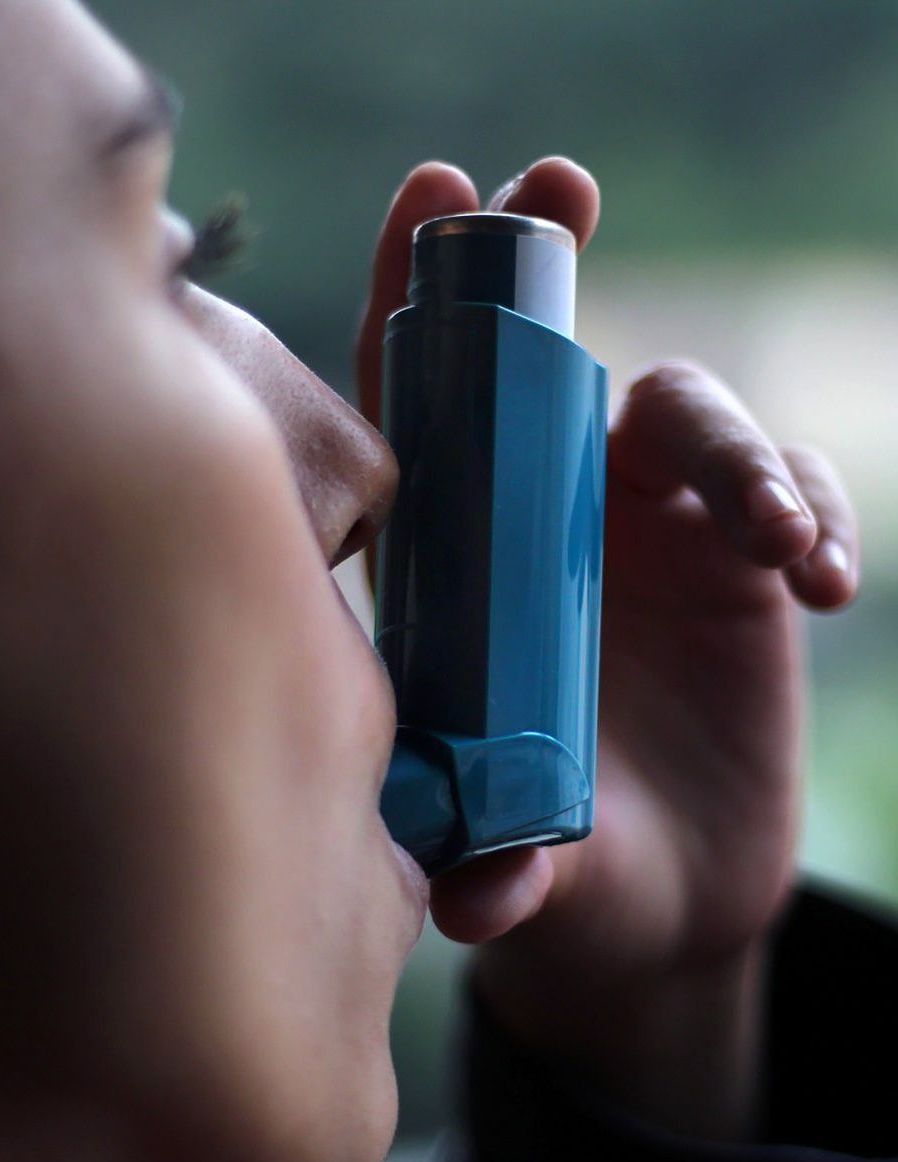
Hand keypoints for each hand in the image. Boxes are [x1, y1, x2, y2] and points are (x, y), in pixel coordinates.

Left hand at [356, 159, 860, 1138]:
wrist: (659, 902)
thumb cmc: (559, 866)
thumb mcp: (524, 864)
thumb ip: (498, 868)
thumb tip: (482, 901)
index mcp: (457, 572)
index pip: (412, 417)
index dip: (409, 307)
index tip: (429, 200)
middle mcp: (540, 526)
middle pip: (536, 365)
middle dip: (545, 267)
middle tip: (561, 188)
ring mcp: (643, 534)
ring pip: (682, 417)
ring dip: (729, 451)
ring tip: (769, 542)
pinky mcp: (737, 565)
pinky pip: (782, 490)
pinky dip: (807, 510)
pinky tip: (823, 579)